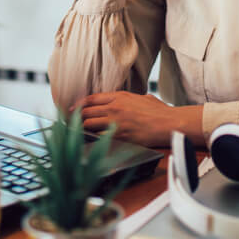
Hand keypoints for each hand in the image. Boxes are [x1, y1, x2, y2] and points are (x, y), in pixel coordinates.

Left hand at [72, 91, 203, 146]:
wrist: (170, 123)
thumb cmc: (161, 112)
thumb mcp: (145, 98)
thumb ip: (134, 99)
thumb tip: (134, 100)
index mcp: (120, 96)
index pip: (92, 99)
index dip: (79, 104)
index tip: (72, 109)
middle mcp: (115, 107)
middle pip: (86, 111)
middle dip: (74, 117)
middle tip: (68, 122)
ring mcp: (116, 121)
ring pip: (88, 123)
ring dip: (80, 128)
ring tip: (73, 133)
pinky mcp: (120, 134)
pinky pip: (98, 137)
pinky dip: (91, 139)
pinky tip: (86, 142)